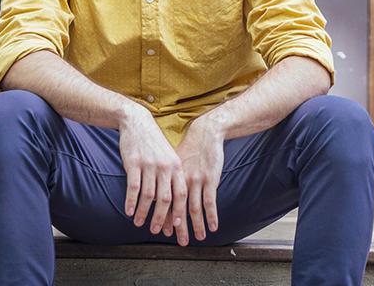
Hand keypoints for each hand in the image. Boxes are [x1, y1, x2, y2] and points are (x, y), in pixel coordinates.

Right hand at [118, 105, 188, 243]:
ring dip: (143, 212)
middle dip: (162, 217)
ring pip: (149, 195)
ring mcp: (149, 164)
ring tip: (138, 223)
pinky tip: (128, 211)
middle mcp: (165, 166)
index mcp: (176, 166)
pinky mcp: (134, 162)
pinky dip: (131, 201)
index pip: (181, 193)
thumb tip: (174, 200)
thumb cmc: (153, 143)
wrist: (137, 121)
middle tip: (156, 231)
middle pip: (166, 198)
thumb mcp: (168, 157)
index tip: (178, 226)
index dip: (180, 211)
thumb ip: (172, 176)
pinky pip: (133, 186)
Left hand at [169, 114, 223, 242]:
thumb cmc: (190, 147)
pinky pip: (210, 202)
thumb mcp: (174, 160)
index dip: (165, 217)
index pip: (165, 202)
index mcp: (171, 177)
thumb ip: (169, 176)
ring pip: (193, 208)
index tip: (163, 231)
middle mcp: (181, 181)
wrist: (205, 132)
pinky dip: (211, 216)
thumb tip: (160, 191)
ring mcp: (196, 181)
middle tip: (179, 242)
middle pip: (178, 209)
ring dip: (196, 226)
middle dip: (179, 227)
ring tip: (199, 238)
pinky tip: (213, 227)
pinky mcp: (210, 179)